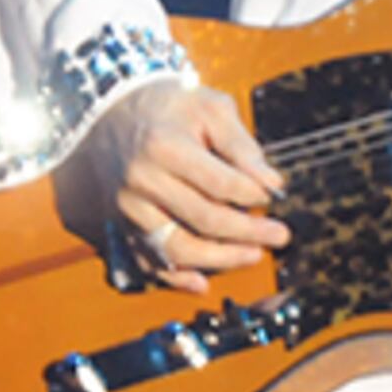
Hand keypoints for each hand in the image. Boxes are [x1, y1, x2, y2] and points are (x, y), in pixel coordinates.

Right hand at [67, 77, 290, 289]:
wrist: (112, 114)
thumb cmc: (170, 109)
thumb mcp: (209, 108)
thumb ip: (241, 145)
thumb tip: (271, 183)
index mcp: (164, 147)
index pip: (219, 183)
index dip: (252, 194)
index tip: (272, 196)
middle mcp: (142, 181)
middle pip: (204, 219)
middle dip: (248, 232)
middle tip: (280, 235)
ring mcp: (129, 208)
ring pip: (177, 249)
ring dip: (220, 260)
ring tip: (253, 255)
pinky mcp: (123, 225)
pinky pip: (149, 261)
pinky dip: (176, 279)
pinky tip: (203, 283)